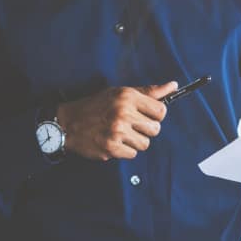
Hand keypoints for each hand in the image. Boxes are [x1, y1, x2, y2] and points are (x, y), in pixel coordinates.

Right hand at [56, 82, 177, 160]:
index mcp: (127, 96)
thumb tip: (173, 86)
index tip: (145, 116)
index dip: (155, 115)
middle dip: (146, 130)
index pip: (161, 111)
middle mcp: (123, 112)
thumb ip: (148, 92)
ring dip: (135, 142)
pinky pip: (132, 154)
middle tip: (131, 126)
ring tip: (120, 134)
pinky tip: (113, 141)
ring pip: (145, 144)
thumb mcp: (120, 93)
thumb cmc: (96, 106)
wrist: (68, 123)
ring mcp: (117, 131)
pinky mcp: (111, 147)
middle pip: (155, 129)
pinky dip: (124, 151)